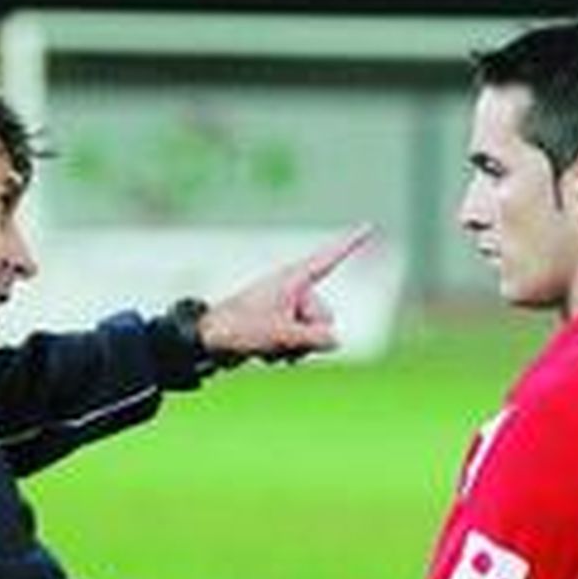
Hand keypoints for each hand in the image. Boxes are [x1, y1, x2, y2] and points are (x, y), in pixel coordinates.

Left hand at [199, 228, 373, 362]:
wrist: (208, 341)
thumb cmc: (239, 329)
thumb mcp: (280, 334)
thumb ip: (312, 338)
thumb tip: (336, 341)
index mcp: (292, 280)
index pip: (329, 259)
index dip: (351, 244)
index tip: (369, 225)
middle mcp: (293, 292)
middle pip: (326, 317)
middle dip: (309, 335)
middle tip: (280, 339)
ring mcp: (288, 310)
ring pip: (314, 335)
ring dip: (296, 347)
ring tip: (268, 346)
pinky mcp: (281, 327)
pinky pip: (301, 343)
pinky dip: (287, 351)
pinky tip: (265, 352)